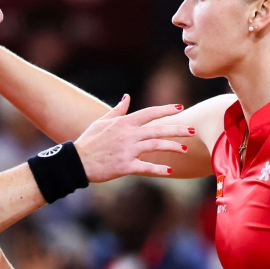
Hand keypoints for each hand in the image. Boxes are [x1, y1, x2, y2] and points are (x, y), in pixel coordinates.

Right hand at [74, 96, 194, 181]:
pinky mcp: (125, 166)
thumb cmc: (89, 141)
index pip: (149, 113)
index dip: (166, 110)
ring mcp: (127, 150)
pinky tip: (170, 171)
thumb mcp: (102, 122)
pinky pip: (146, 167)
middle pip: (158, 129)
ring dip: (172, 147)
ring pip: (156, 146)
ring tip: (184, 149)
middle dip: (177, 129)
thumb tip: (127, 97)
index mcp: (124, 123)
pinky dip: (159, 169)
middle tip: (192, 130)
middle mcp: (128, 134)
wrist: (77, 161)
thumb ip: (118, 110)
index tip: (180, 107)